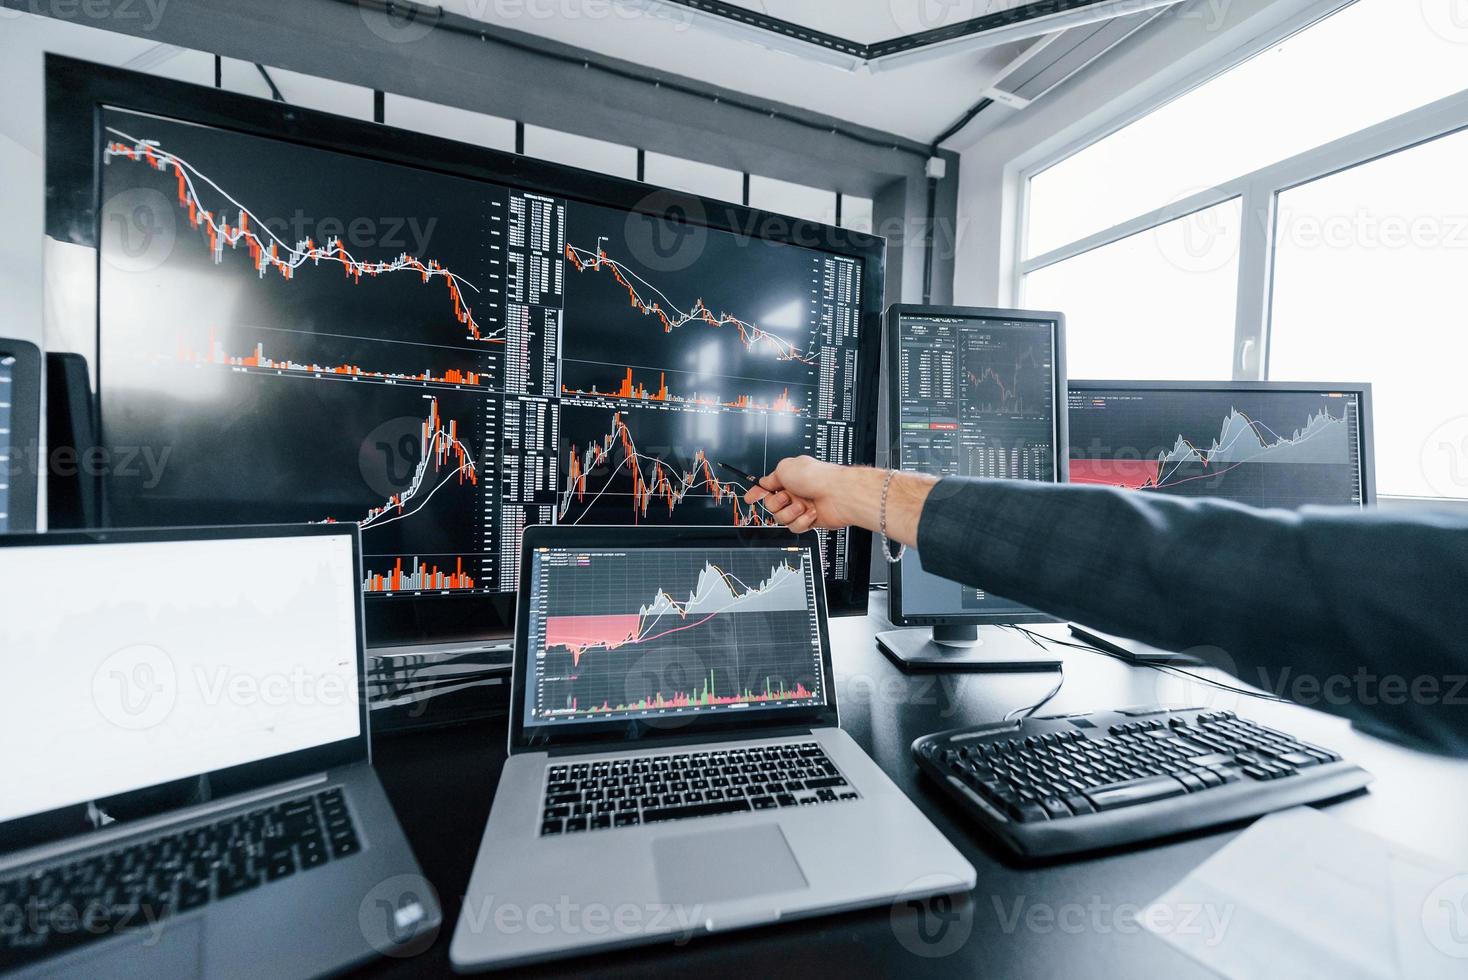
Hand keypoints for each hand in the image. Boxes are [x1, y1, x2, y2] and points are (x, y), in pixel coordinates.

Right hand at [743, 456, 857, 532]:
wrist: (838, 495)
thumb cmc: (816, 478)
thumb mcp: (785, 468)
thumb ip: (771, 477)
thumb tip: (764, 483)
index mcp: (789, 478)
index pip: (767, 486)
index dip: (756, 492)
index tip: (750, 498)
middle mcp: (795, 492)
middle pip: (771, 506)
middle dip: (777, 503)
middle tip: (788, 497)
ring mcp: (801, 507)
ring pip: (781, 518)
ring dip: (791, 512)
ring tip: (803, 505)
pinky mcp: (809, 521)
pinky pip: (795, 527)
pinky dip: (802, 521)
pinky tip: (812, 513)